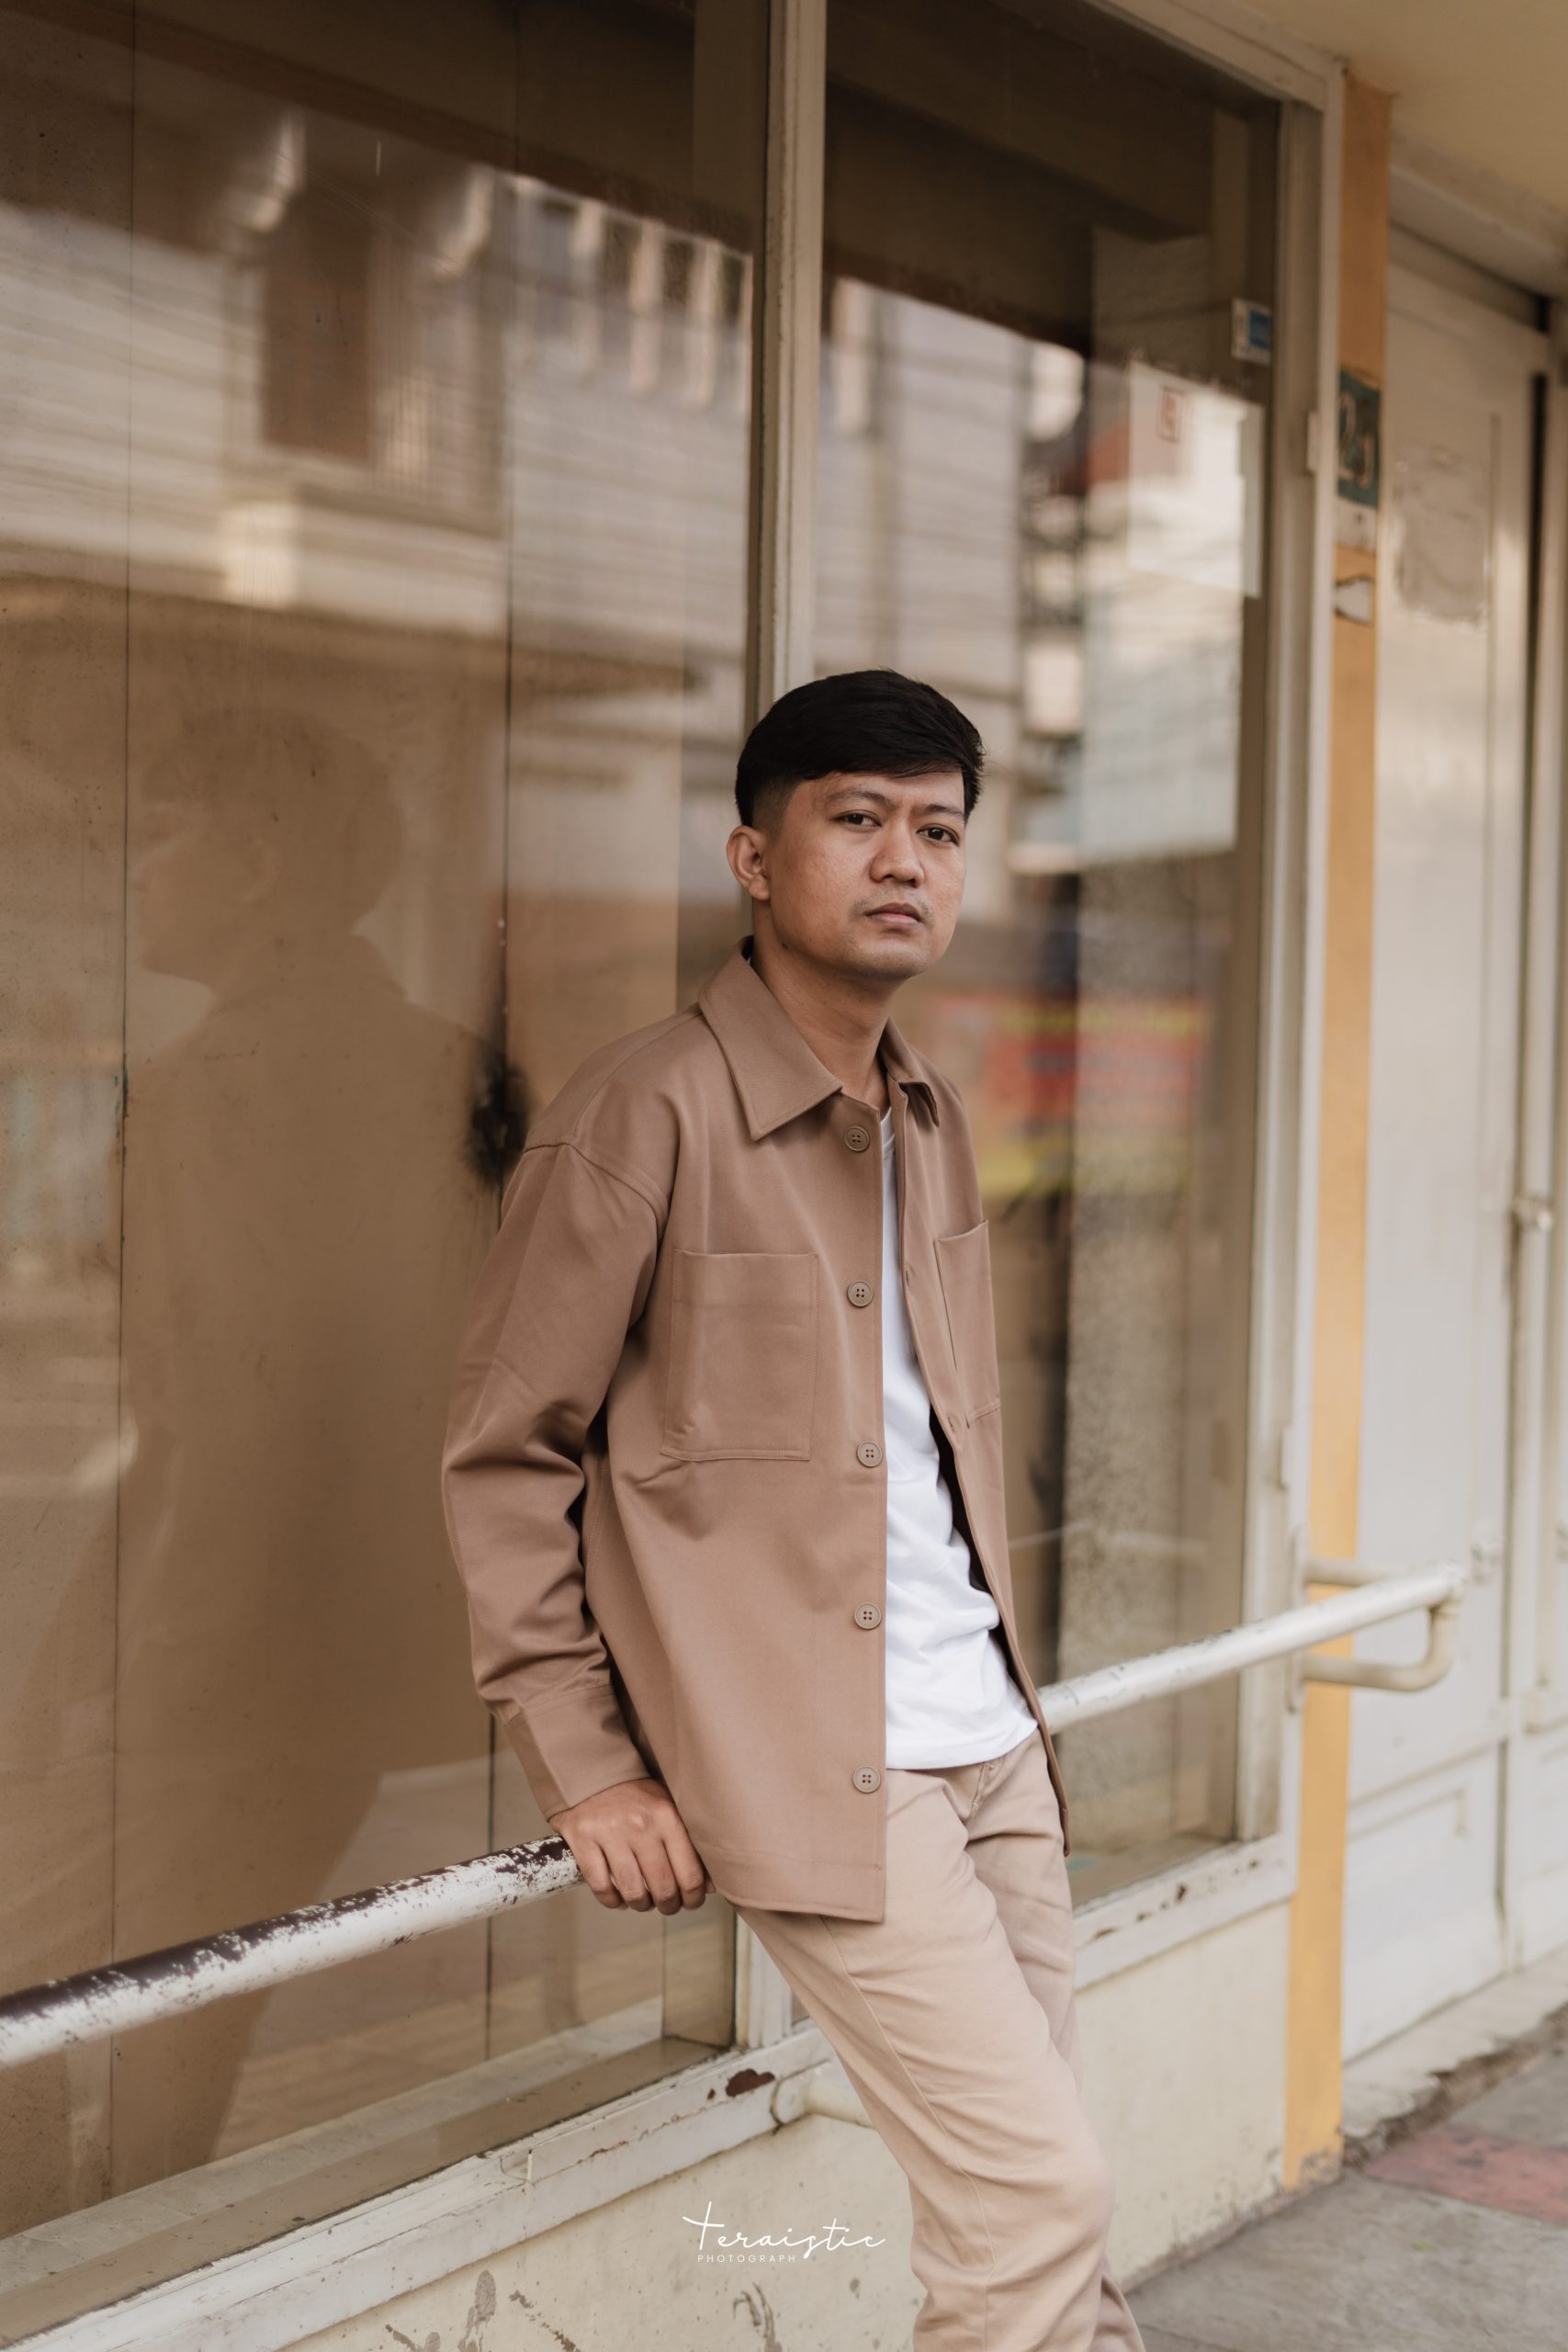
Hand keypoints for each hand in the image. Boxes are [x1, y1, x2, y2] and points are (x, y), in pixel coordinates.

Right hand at [546, 1777, 715, 1913]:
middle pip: (663, 1888)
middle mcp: (640, 1825)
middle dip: (669, 1905)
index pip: (690, 1874)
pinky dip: (613, 1901)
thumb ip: (690, 1844)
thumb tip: (711, 1885)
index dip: (694, 1897)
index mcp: (667, 1816)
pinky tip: (619, 1898)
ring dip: (642, 1906)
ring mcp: (610, 1834)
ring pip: (633, 1892)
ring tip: (644, 1902)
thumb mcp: (669, 1809)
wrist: (594, 1771)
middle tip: (668, 1905)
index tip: (691, 1901)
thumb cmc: (636, 1796)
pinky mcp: (583, 1841)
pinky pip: (602, 1888)